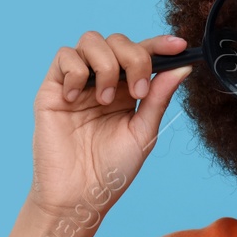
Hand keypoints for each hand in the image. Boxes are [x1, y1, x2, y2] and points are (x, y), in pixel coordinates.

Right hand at [26, 31, 191, 222]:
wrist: (80, 195)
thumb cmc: (112, 170)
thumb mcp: (143, 132)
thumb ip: (159, 97)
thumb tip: (183, 67)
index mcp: (128, 90)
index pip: (143, 54)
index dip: (160, 44)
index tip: (179, 46)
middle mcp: (103, 81)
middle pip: (118, 41)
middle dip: (135, 59)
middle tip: (138, 93)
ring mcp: (78, 83)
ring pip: (91, 41)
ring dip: (107, 66)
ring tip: (105, 100)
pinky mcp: (53, 88)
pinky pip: (64, 56)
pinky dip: (76, 72)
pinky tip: (77, 99)